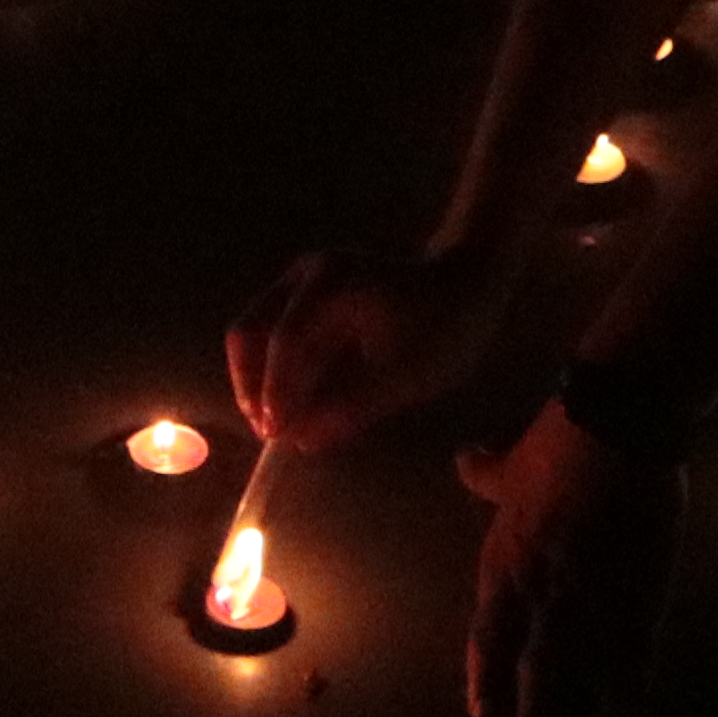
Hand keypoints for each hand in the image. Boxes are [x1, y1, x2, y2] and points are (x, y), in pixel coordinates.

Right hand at [226, 241, 506, 455]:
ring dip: (262, 381)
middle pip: (251, 332)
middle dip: (254, 386)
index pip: (284, 342)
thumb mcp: (405, 375)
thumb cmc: (443, 327)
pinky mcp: (307, 296)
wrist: (466, 284)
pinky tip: (297, 404)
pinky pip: (275, 334)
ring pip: (256, 334)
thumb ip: (352, 407)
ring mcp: (303, 282)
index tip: (276, 435)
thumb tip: (301, 440)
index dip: (275, 393)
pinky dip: (278, 372)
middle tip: (270, 432)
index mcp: (331, 283)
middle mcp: (307, 275)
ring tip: (281, 424)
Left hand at [452, 402, 681, 716]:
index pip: (488, 638)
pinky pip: (632, 654)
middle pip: (533, 670)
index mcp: (505, 566)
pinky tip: (630, 707)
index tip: (482, 714)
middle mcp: (542, 596)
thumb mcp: (510, 462)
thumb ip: (486, 473)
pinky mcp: (638, 597)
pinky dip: (630, 683)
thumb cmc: (556, 442)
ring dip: (577, 715)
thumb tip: (466, 462)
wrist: (616, 429)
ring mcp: (591, 603)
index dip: (486, 678)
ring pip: (580, 675)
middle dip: (529, 716)